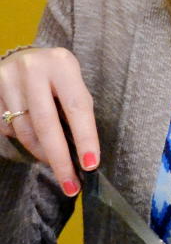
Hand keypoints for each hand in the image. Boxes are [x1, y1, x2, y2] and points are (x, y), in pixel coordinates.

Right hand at [0, 47, 98, 196]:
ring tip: (54, 160)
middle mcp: (32, 68)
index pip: (76, 107)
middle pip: (46, 125)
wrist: (24, 58)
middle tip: (71, 185)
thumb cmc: (56, 77)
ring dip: (42, 153)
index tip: (90, 165)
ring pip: (25, 131)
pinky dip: (23, 139)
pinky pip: (7, 128)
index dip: (85, 138)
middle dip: (60, 159)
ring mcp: (7, 79)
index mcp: (61, 63)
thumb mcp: (72, 83)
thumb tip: (82, 155)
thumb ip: (76, 110)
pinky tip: (32, 136)